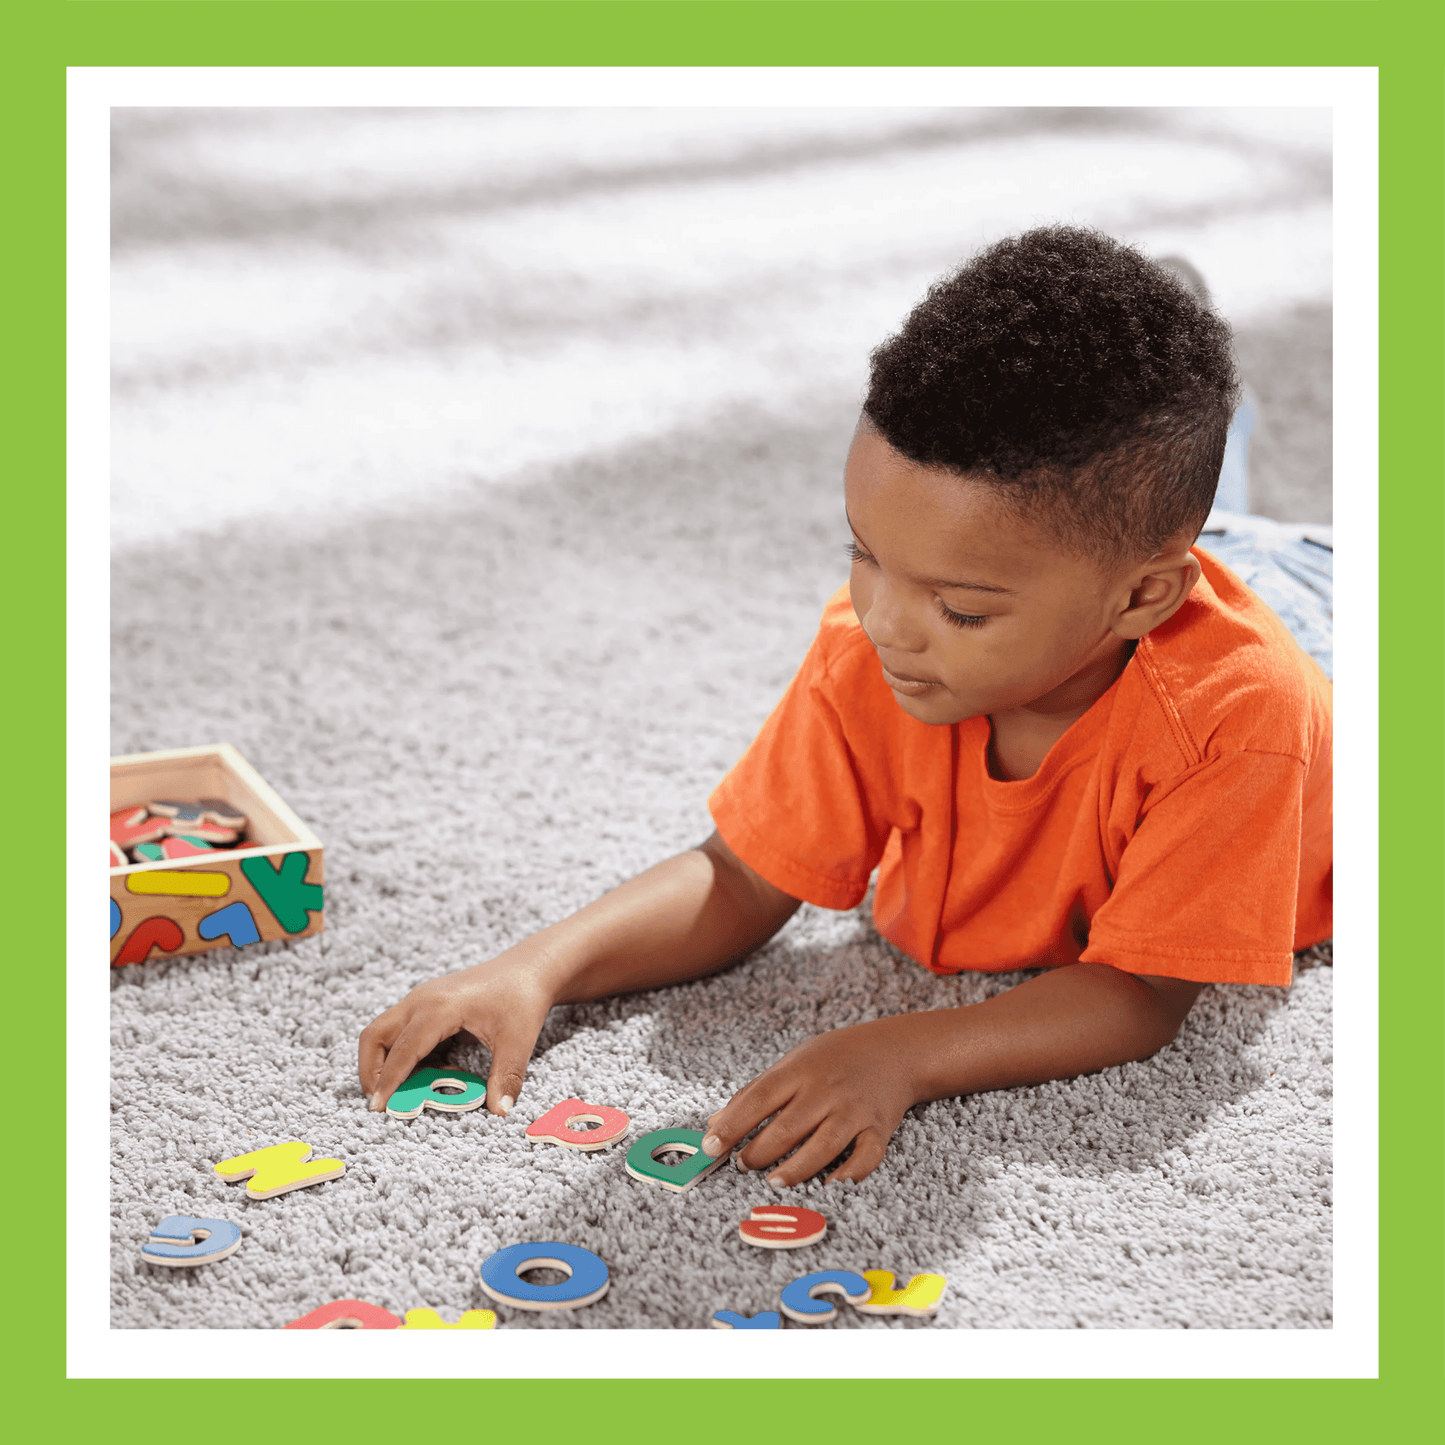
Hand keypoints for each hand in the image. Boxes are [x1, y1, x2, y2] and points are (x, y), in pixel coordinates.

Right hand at [358, 955, 553, 1116]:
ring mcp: (422, 1000)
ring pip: (384, 1033)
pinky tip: (438, 1069)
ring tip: (417, 1087)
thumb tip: (500, 1112)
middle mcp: (422, 1001)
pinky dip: (407, 1055)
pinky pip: (402, 1032)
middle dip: (372, 1072)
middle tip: (384, 1102)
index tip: (379, 1109)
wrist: (528, 969)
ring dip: (388, 1063)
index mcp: (440, 1008)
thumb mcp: (518, 1041)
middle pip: (376, 1036)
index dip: (389, 1081)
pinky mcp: (427, 1004)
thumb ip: (506, 1077)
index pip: (402, 1050)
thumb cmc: (522, 998)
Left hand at [699, 1016, 924, 1185]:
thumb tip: (714, 1124)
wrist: (896, 1050)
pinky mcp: (879, 1129)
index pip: (759, 1098)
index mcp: (799, 1071)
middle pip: (787, 1128)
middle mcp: (826, 1090)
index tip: (710, 1146)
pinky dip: (849, 1175)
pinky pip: (866, 1156)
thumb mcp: (794, 1063)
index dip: (732, 1124)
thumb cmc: (835, 1057)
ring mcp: (854, 1111)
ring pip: (823, 1146)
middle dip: (759, 1152)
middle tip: (741, 1166)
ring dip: (796, 1168)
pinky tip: (829, 1186)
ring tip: (773, 1183)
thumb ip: (755, 1093)